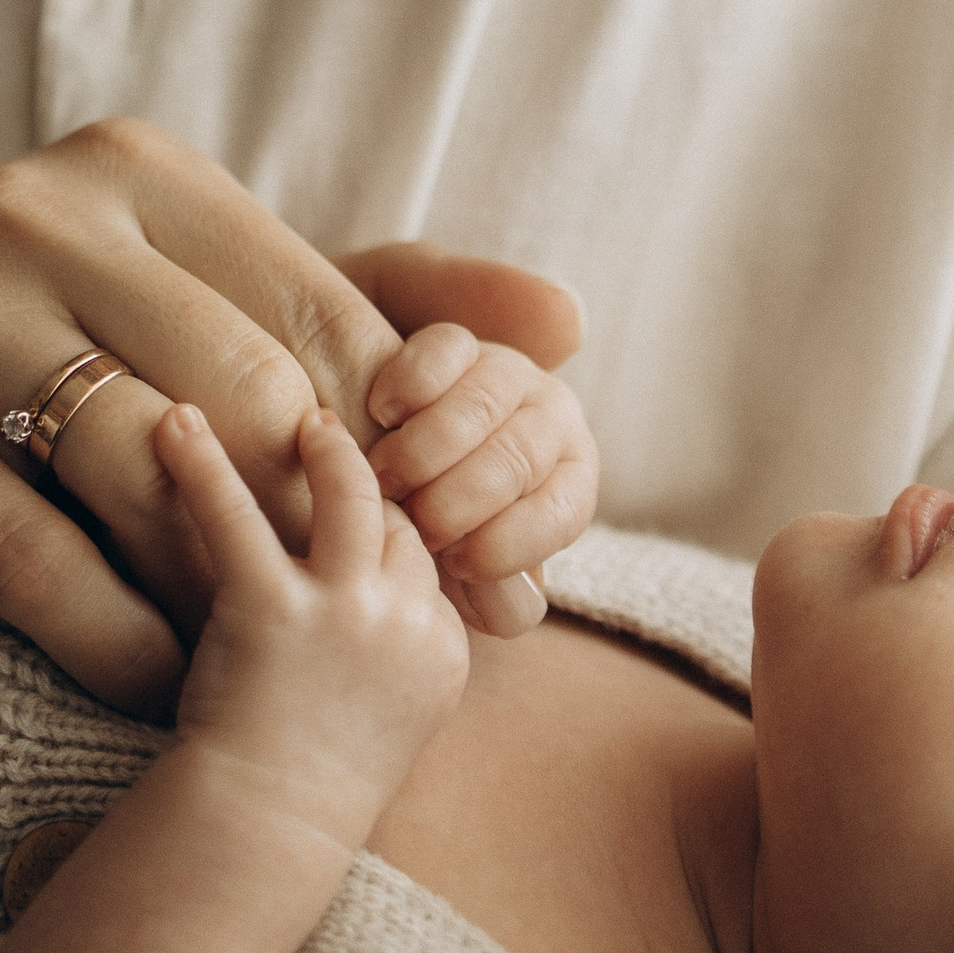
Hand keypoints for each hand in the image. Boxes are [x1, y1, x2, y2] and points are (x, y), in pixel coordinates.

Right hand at [0, 119, 589, 708]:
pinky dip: (120, 639)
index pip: (319, 311)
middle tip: (396, 638)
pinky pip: (34, 556)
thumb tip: (567, 320)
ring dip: (223, 590)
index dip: (410, 450)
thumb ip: (376, 309)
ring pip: (146, 468)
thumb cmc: (47, 386)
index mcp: (135, 170)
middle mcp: (33, 207)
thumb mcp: (203, 323)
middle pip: (242, 389)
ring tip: (264, 666)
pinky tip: (164, 687)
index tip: (483, 562)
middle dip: (332, 528)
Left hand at [164, 403, 469, 850]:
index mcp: (441, 650)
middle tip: (336, 440)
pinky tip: (176, 424)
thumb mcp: (390, 716)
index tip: (370, 512)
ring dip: (325, 447)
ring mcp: (344, 612)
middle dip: (368, 482)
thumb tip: (383, 600)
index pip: (427, 558)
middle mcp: (405, 622)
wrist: (264, 826)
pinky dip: (202, 464)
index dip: (394, 533)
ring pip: (348, 494)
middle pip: (398, 519)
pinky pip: (236, 516)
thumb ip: (398, 651)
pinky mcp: (271, 608)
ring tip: (302, 419)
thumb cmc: (312, 782)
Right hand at [363, 326, 598, 622]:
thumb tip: (513, 609)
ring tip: (383, 480)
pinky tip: (383, 413)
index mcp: (570, 484)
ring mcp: (509, 373)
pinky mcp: (461, 342)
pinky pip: (445, 351)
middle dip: (458, 500)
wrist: (388, 461)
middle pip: (517, 459)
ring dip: (426, 449)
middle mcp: (554, 422)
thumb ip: (492, 591)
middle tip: (412, 524)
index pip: (560, 514)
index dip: (508, 545)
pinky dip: (411, 384)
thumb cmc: (440, 530)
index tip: (456, 563)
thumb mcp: (467, 565)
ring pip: (482, 405)